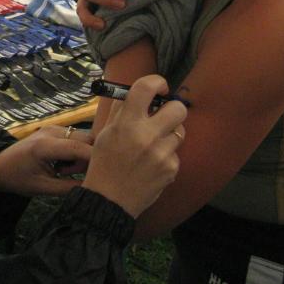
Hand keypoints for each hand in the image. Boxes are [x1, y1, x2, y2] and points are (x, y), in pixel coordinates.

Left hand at [0, 125, 93, 196]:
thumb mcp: (42, 188)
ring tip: (66, 171)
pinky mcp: (55, 130)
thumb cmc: (17, 178)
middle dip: (89, 157)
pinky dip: (76, 151)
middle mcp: (52, 131)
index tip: (105, 174)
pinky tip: (63, 164)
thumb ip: (68, 187)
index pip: (79, 148)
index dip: (95, 160)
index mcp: (46, 145)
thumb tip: (92, 188)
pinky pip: (75, 138)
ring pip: (83, 137)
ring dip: (83, 154)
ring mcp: (54, 128)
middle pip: (86, 138)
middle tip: (75, 174)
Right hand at [82, 75, 185, 217]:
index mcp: (127, 123)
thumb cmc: (104, 163)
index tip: (159, 88)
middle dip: (172, 109)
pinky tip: (152, 165)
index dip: (157, 82)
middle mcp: (146, 135)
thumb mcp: (105, 133)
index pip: (147, 87)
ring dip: (169, 135)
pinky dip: (167, 156)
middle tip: (163, 116)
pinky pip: (176, 153)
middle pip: (178, 108)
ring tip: (154, 145)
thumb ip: (122, 111)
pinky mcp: (171, 169)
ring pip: (180, 131)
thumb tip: (137, 93)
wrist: (109, 200)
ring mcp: (161, 153)